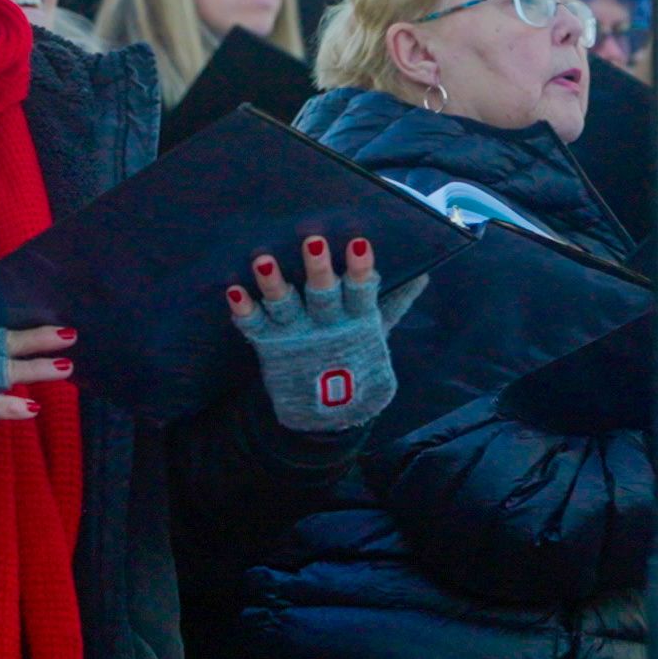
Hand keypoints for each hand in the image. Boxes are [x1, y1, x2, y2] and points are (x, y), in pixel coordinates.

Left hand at [226, 232, 424, 435]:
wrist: (328, 417)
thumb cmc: (355, 361)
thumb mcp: (377, 334)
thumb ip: (396, 303)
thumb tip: (423, 275)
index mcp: (356, 322)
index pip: (361, 293)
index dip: (360, 270)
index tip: (359, 244)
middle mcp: (326, 327)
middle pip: (322, 295)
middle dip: (318, 269)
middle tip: (313, 242)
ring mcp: (296, 336)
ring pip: (285, 307)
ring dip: (274, 284)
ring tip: (263, 261)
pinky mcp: (270, 345)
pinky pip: (254, 327)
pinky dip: (244, 310)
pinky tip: (234, 291)